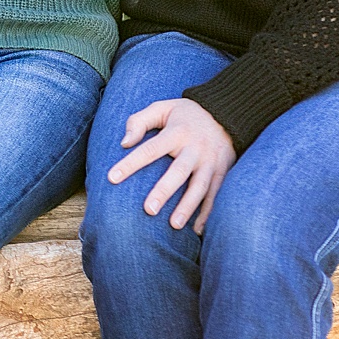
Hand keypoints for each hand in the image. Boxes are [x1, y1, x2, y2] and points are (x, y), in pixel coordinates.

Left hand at [106, 98, 236, 233]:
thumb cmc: (185, 114)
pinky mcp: (223, 172)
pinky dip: (208, 213)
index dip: (130, 164)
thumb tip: (124, 143)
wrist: (227, 113)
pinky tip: (197, 230)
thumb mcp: (162, 107)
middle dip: (164, 191)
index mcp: (176, 132)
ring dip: (188, 207)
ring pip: (200, 187)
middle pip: (178, 172)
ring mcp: (211, 162)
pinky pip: (216, 194)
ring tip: (174, 225)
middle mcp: (195, 148)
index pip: (149, 150)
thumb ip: (139, 121)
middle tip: (148, 210)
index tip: (111, 178)